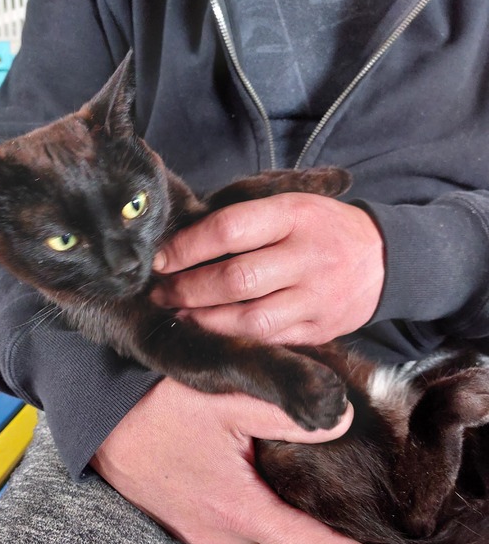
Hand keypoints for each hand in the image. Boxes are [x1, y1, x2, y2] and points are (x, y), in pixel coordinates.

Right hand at [92, 379, 430, 543]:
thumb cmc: (157, 405)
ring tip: (317, 541)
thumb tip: (342, 420)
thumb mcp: (226, 398)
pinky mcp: (186, 526)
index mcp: (241, 510)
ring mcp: (201, 536)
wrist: (99, 418)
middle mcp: (223, 535)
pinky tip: (271, 515)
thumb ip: (288, 413)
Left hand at [152, 192, 384, 344]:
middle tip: (161, 293)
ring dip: (206, 321)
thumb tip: (184, 234)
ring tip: (180, 315)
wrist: (385, 259)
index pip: (230, 228)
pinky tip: (213, 332)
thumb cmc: (322, 227)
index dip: (187, 246)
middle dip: (188, 289)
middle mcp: (307, 256)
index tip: (160, 259)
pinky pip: (272, 340)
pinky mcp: (321, 330)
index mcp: (295, 215)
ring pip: (251, 318)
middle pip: (236, 279)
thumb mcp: (292, 203)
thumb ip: (246, 215)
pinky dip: (236, 338)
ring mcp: (316, 297)